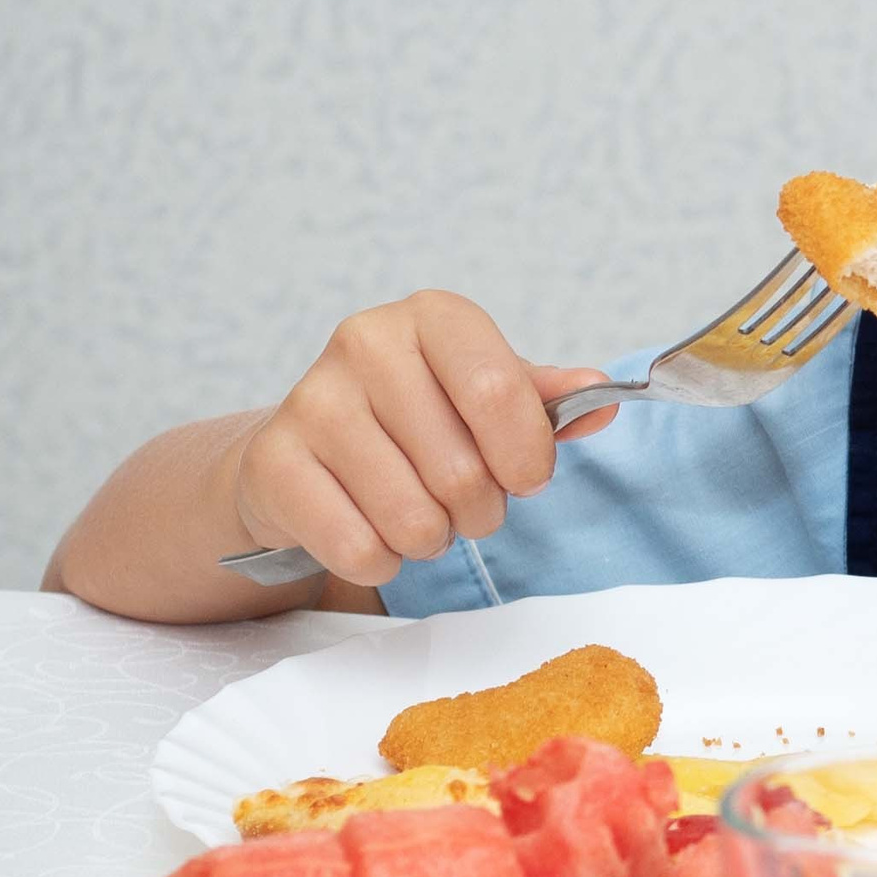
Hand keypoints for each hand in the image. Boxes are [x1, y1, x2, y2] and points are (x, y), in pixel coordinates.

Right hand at [231, 292, 614, 583]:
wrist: (305, 451)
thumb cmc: (414, 420)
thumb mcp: (486, 397)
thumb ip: (547, 401)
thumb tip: (603, 396)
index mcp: (433, 317)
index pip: (500, 391)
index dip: (526, 454)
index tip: (528, 477)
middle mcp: (366, 342)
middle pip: (462, 469)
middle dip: (481, 510)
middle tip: (468, 506)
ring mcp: (312, 400)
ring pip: (412, 517)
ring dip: (432, 538)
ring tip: (420, 516)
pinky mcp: (273, 463)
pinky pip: (359, 547)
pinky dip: (381, 559)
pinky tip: (372, 530)